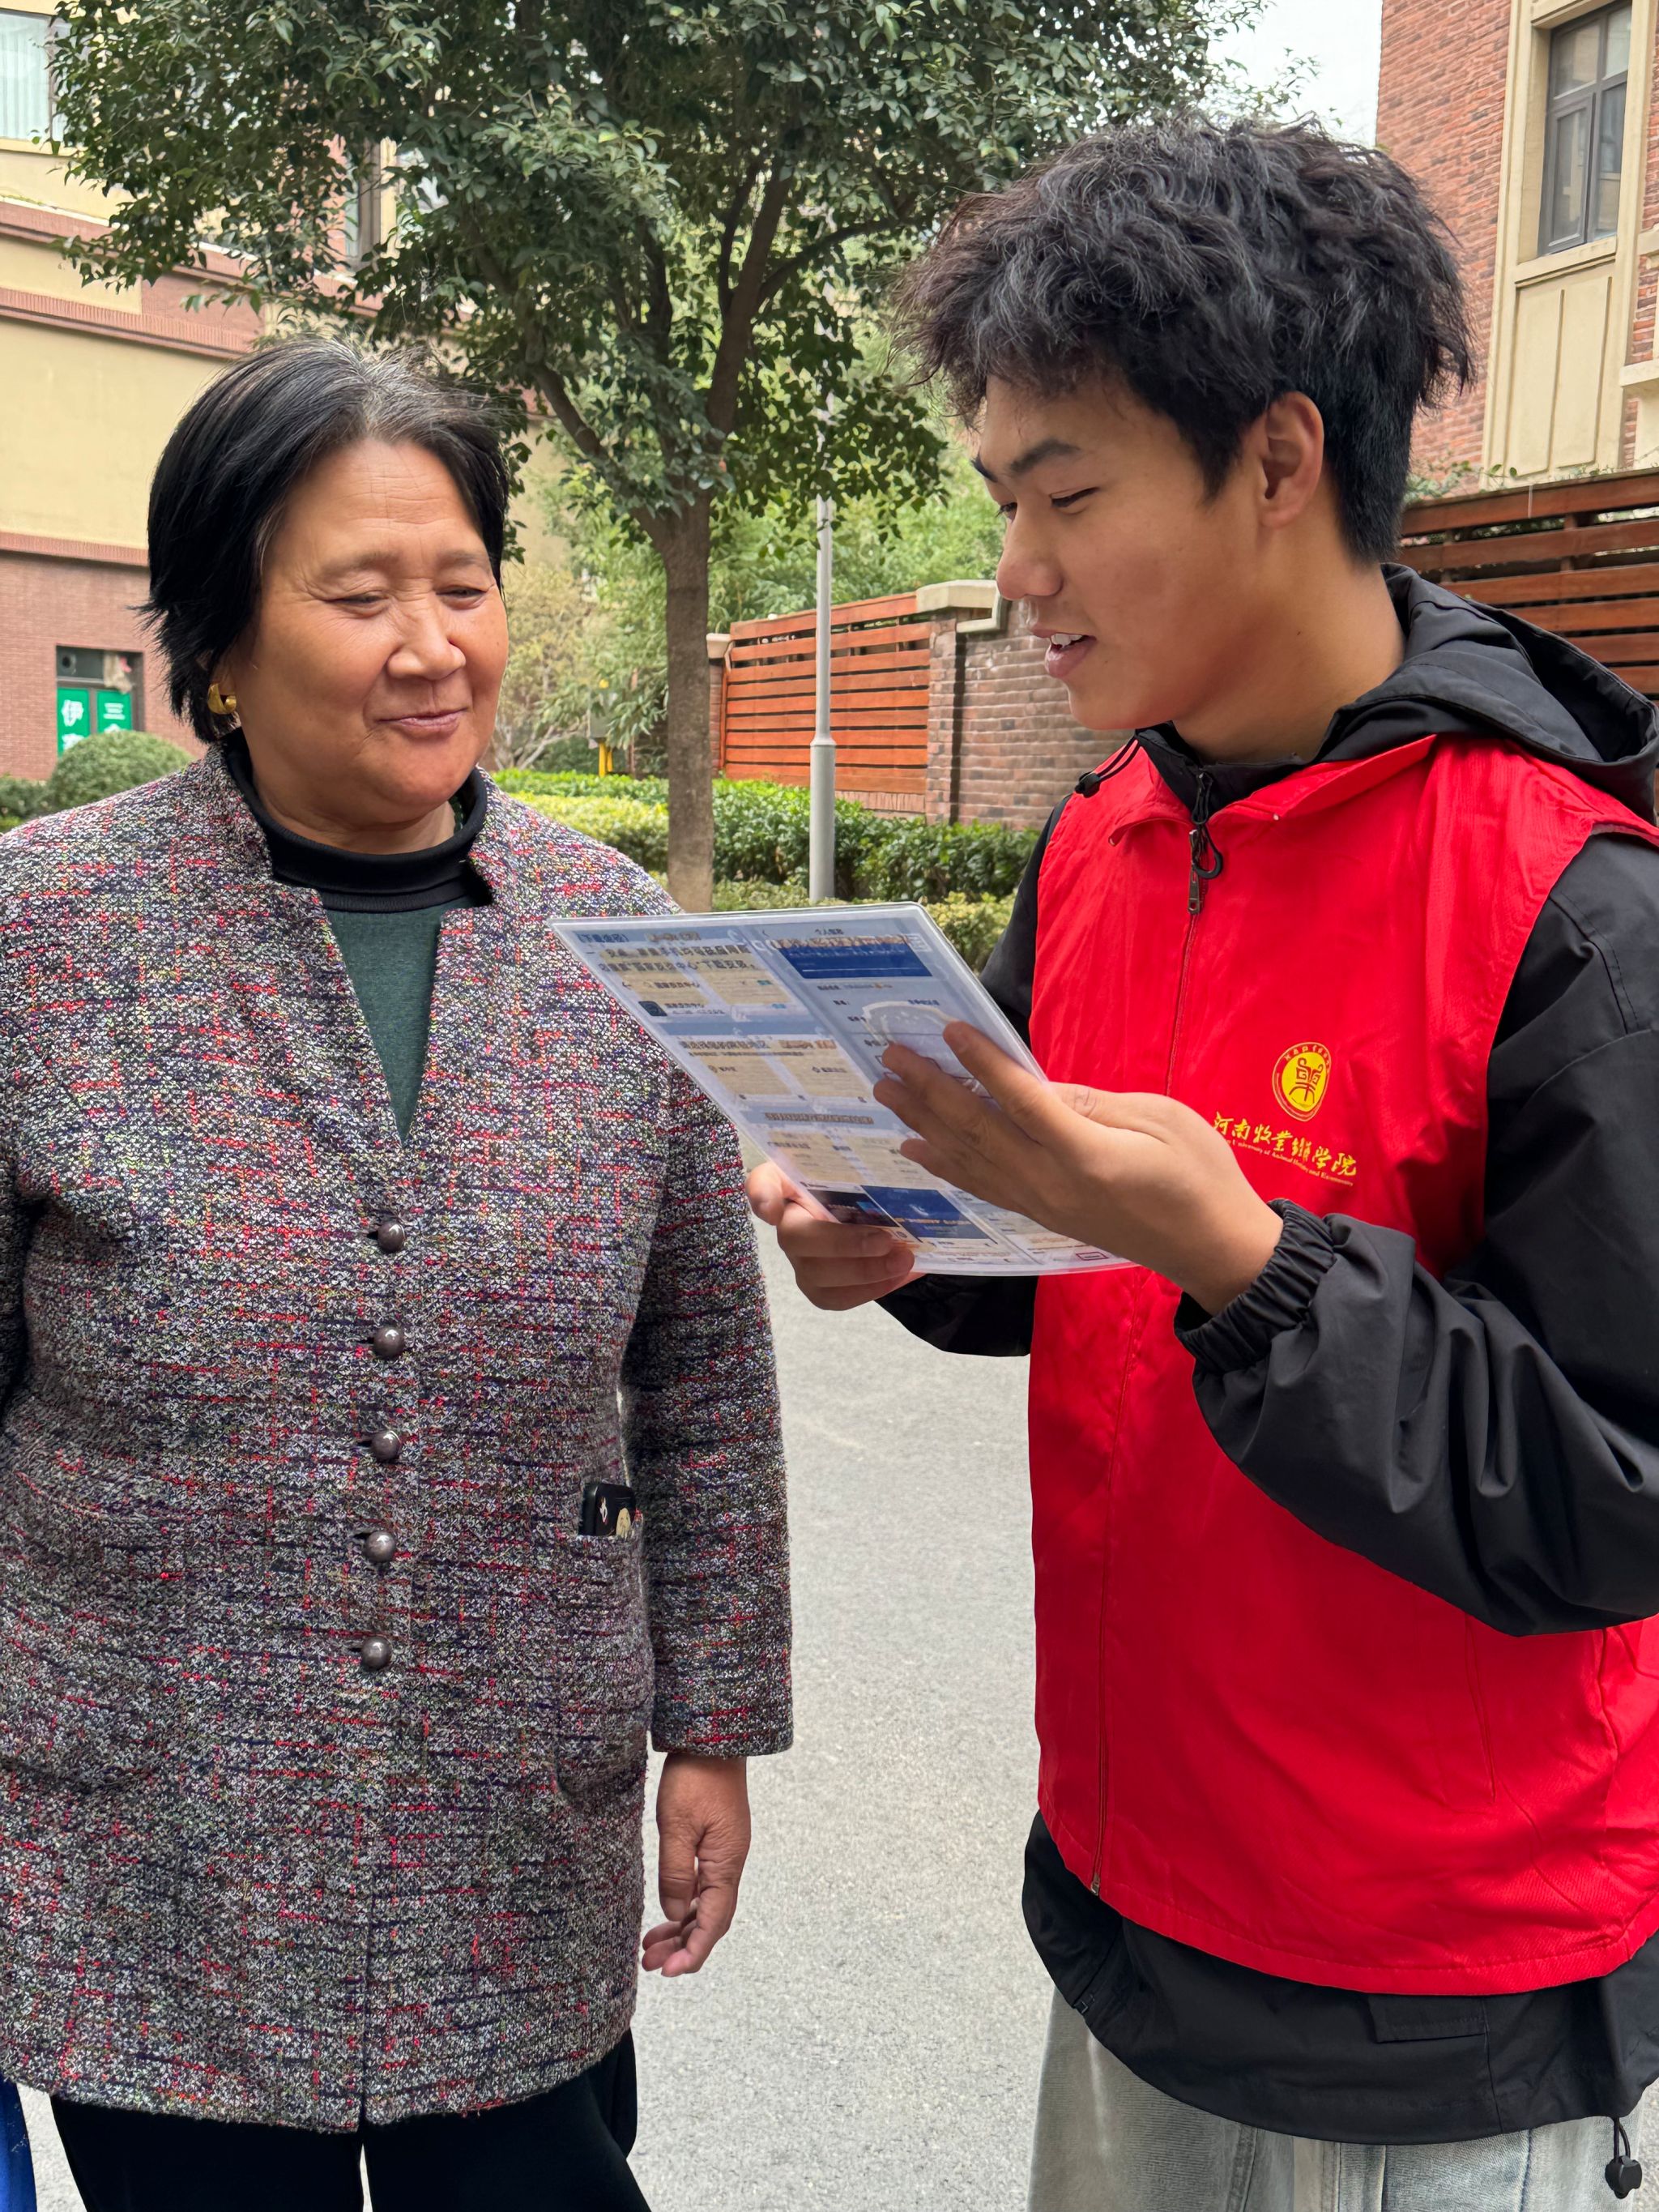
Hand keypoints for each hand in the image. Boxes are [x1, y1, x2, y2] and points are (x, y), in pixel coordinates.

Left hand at [641, 1752, 750, 1977]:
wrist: (712, 1738)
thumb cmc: (695, 1777)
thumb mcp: (677, 1825)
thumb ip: (676, 1874)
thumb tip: (676, 1914)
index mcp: (726, 1863)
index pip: (713, 1922)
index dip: (693, 1951)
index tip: (670, 1972)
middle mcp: (730, 1863)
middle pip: (710, 1919)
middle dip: (682, 1946)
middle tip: (650, 1964)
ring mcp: (724, 1853)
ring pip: (705, 1905)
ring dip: (680, 1928)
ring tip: (650, 1947)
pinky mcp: (715, 1843)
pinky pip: (702, 1885)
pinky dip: (684, 1904)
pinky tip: (666, 1912)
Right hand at [746, 1160, 917, 1310]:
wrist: (879, 1217)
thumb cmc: (865, 1184)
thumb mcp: (866, 1167)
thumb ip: (868, 1158)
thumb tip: (908, 1150)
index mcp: (793, 1182)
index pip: (762, 1182)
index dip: (762, 1195)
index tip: (773, 1207)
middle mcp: (788, 1221)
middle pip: (797, 1238)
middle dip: (844, 1244)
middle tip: (887, 1240)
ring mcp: (799, 1257)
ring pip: (817, 1274)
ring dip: (864, 1271)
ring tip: (904, 1260)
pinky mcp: (817, 1286)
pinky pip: (835, 1297)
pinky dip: (871, 1289)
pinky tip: (901, 1275)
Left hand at [873, 1026, 1282, 1314]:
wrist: (1212, 1249)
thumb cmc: (1200, 1176)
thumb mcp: (1161, 1121)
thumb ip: (1094, 1104)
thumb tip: (1035, 1086)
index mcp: (1085, 1156)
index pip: (1018, 1101)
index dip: (980, 1063)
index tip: (946, 1029)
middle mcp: (1050, 1184)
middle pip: (977, 1131)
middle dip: (930, 1090)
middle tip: (890, 1056)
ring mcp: (1041, 1205)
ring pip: (969, 1160)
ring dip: (923, 1123)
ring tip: (887, 1091)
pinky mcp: (1041, 1215)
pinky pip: (981, 1186)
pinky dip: (944, 1165)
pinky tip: (916, 1147)